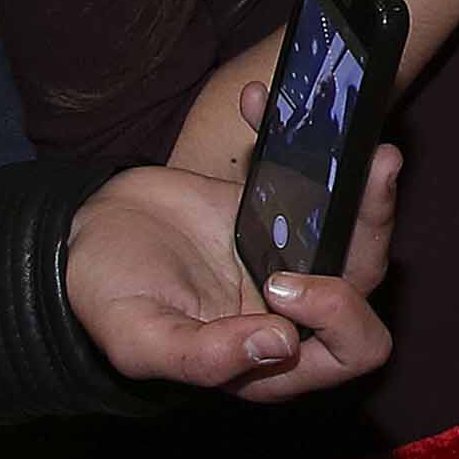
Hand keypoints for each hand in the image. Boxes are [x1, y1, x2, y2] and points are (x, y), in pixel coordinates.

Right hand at [64, 131, 399, 401]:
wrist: (84, 242)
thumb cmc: (108, 305)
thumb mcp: (139, 340)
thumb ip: (204, 357)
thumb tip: (280, 345)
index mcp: (276, 358)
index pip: (351, 347)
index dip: (338, 315)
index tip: (282, 280)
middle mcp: (296, 309)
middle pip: (368, 273)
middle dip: (375, 223)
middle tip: (372, 167)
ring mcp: (289, 251)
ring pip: (352, 222)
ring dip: (361, 179)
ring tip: (354, 136)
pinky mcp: (273, 203)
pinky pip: (305, 172)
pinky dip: (290, 135)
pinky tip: (256, 101)